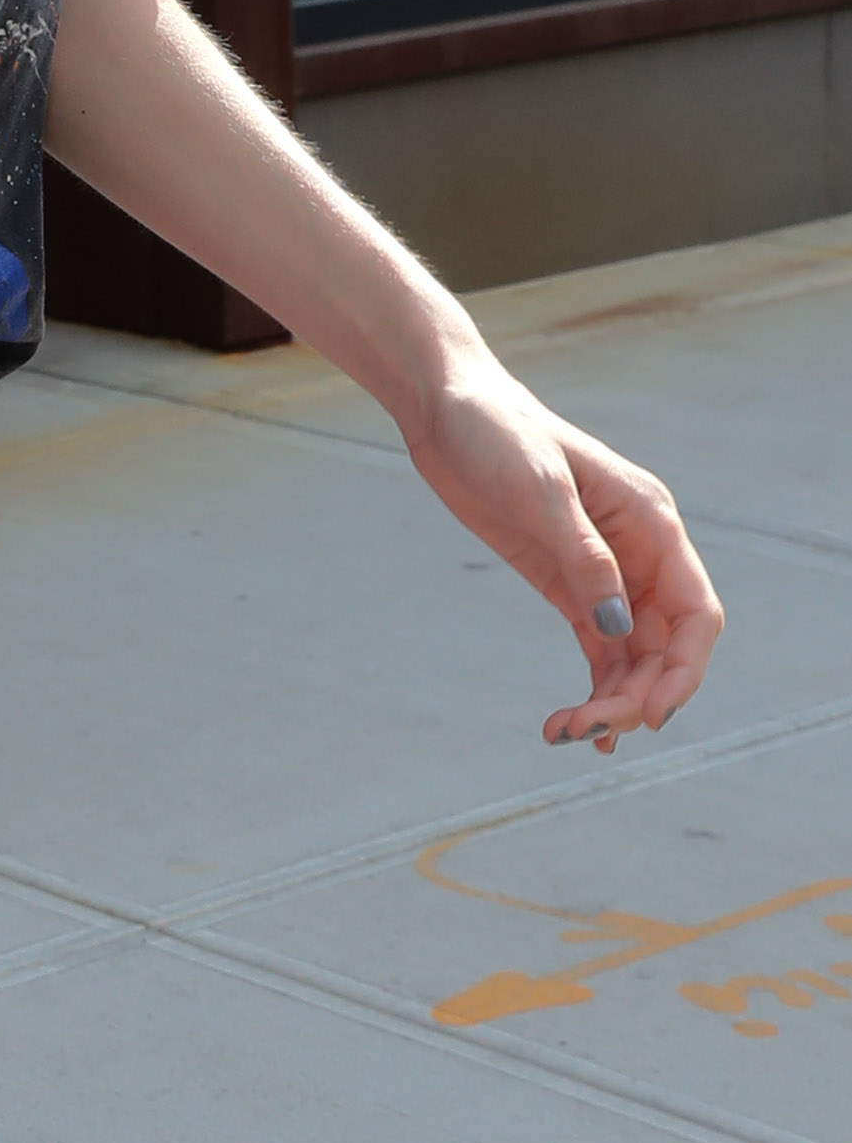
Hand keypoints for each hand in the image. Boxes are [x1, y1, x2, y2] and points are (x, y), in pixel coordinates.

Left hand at [406, 355, 722, 752]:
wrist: (446, 408)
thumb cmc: (497, 433)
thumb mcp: (540, 491)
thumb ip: (584, 557)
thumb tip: (618, 626)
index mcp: (652, 524)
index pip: (695, 613)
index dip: (685, 669)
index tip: (652, 712)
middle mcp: (640, 554)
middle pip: (665, 646)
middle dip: (638, 695)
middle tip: (586, 730)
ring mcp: (605, 572)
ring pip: (633, 655)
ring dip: (613, 700)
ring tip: (565, 733)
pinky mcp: (568, 583)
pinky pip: (600, 647)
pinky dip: (597, 686)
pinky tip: (575, 723)